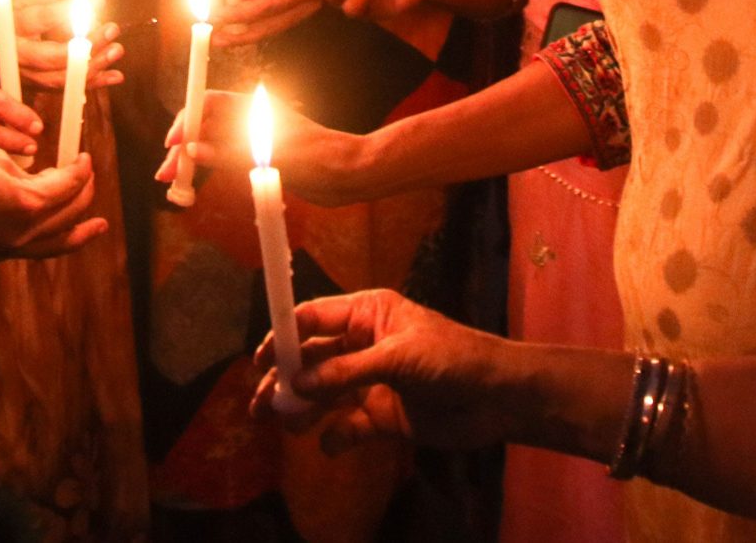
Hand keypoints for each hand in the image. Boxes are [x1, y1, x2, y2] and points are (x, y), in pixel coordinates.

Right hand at [0, 146, 104, 257]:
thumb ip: (29, 172)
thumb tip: (44, 178)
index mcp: (27, 204)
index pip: (69, 186)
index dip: (82, 169)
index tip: (84, 157)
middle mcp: (21, 234)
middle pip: (69, 214)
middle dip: (84, 193)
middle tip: (88, 176)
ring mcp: (6, 248)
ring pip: (55, 244)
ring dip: (78, 230)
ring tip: (97, 226)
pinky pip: (33, 250)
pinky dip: (51, 240)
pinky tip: (56, 232)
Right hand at [9, 0, 125, 91]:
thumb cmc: (11, 14)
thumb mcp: (31, 1)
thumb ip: (59, 7)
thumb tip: (95, 5)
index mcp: (12, 27)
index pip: (44, 19)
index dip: (73, 11)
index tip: (99, 0)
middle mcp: (18, 57)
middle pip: (56, 57)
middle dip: (89, 45)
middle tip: (112, 28)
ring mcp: (27, 76)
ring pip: (63, 79)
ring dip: (95, 66)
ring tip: (117, 49)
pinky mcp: (37, 87)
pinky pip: (68, 89)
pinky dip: (94, 82)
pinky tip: (117, 75)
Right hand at [154, 88, 368, 205]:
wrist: (351, 175)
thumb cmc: (320, 159)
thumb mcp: (275, 156)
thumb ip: (231, 154)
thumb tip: (193, 152)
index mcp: (254, 107)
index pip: (209, 102)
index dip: (187, 121)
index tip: (172, 144)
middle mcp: (250, 119)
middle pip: (206, 125)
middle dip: (183, 147)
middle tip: (165, 174)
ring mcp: (254, 139)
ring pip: (212, 144)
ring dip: (192, 161)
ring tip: (173, 183)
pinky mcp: (259, 158)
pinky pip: (225, 159)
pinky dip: (209, 169)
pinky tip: (195, 183)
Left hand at [212, 0, 333, 46]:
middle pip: (269, 3)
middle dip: (237, 13)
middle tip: (212, 16)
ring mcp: (311, 2)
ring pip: (273, 24)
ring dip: (242, 34)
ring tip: (217, 37)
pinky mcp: (306, 15)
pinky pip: (277, 28)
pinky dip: (253, 35)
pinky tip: (233, 38)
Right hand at [250, 289, 521, 452]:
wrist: (498, 398)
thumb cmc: (453, 359)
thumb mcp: (397, 359)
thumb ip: (344, 372)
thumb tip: (294, 384)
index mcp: (368, 314)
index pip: (313, 318)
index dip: (283, 336)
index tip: (258, 361)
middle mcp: (364, 345)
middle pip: (311, 360)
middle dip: (285, 380)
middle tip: (258, 404)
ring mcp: (372, 382)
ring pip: (323, 394)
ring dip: (302, 410)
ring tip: (286, 426)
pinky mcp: (383, 417)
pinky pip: (347, 426)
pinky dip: (335, 436)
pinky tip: (331, 442)